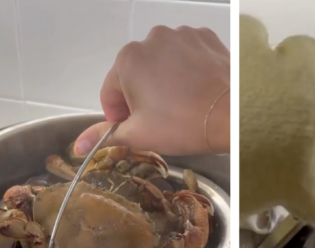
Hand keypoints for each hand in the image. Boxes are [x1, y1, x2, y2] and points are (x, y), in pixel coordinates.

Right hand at [74, 25, 229, 156]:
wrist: (235, 115)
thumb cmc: (187, 124)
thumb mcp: (140, 134)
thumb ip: (105, 136)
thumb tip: (79, 145)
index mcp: (128, 60)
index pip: (111, 92)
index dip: (120, 116)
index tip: (135, 128)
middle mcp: (152, 39)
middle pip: (137, 74)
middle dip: (144, 97)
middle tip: (164, 120)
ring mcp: (181, 36)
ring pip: (163, 63)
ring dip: (166, 82)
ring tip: (184, 106)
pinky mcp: (205, 38)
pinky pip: (188, 55)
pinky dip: (189, 70)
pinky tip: (198, 91)